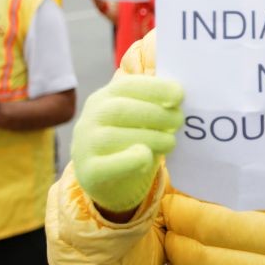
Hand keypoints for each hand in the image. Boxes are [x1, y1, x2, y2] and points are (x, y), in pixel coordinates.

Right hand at [71, 75, 184, 212]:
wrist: (106, 178)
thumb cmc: (129, 139)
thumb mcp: (136, 115)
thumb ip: (151, 100)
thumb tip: (178, 90)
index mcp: (104, 97)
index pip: (127, 86)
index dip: (154, 88)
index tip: (179, 95)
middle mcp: (90, 118)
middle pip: (121, 110)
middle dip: (156, 114)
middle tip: (179, 121)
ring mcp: (86, 145)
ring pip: (114, 137)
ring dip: (151, 137)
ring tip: (170, 142)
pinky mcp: (89, 172)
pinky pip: (107, 165)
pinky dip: (129, 160)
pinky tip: (146, 156)